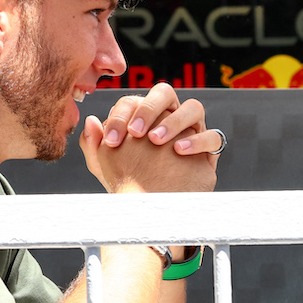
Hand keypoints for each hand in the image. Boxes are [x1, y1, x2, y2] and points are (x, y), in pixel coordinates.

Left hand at [81, 102, 216, 193]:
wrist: (154, 209)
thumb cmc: (130, 182)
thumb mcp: (107, 167)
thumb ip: (94, 145)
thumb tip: (91, 121)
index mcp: (145, 116)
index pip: (134, 102)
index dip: (122, 116)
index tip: (112, 141)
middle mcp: (170, 116)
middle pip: (165, 93)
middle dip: (149, 108)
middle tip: (136, 133)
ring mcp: (192, 129)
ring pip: (193, 107)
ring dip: (173, 120)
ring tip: (156, 141)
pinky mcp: (208, 148)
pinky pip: (212, 136)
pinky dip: (197, 140)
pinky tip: (179, 151)